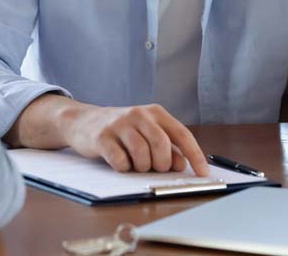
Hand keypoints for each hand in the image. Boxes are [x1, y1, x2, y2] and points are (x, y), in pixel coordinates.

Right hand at [61, 103, 209, 175]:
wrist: (84, 121)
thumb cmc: (123, 131)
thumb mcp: (147, 134)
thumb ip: (167, 148)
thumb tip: (182, 164)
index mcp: (156, 113)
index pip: (182, 134)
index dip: (195, 155)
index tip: (203, 173)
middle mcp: (140, 115)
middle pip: (161, 145)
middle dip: (161, 164)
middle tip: (154, 168)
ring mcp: (120, 124)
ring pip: (141, 154)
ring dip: (141, 167)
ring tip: (135, 164)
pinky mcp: (102, 137)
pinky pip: (120, 161)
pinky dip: (123, 168)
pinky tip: (120, 162)